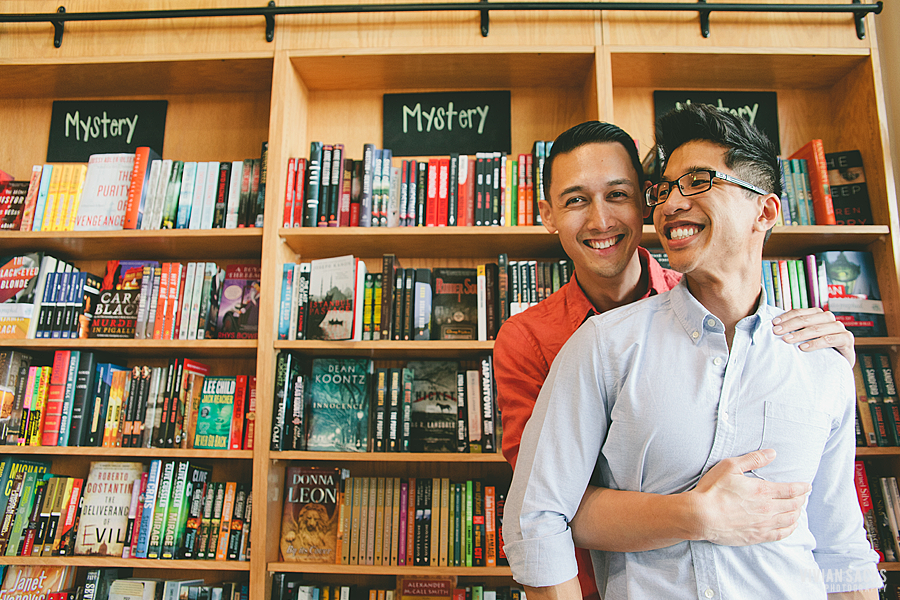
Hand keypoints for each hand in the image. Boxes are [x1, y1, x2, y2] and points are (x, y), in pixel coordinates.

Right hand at [687, 449, 809, 545]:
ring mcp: (763, 524)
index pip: (791, 490)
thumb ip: (753, 459)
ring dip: (797, 513)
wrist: (701, 516)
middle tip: (803, 495)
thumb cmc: (713, 489)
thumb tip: (772, 453)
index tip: (807, 485)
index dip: (802, 487)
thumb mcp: (730, 467)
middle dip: (801, 499)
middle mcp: (768, 509)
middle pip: (793, 505)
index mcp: (763, 491)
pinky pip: (781, 534)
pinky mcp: (757, 536)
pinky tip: (791, 525)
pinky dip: (790, 529)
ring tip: (798, 509)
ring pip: (790, 519)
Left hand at [773, 307, 854, 365]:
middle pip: (807, 319)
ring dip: (800, 334)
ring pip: (818, 328)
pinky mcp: (847, 339)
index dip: (786, 317)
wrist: (840, 363)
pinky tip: (803, 348)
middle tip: (776, 332)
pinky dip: (815, 343)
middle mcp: (830, 319)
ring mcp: (840, 328)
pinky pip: (830, 339)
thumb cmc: (820, 349)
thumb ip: (796, 330)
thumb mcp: (807, 337)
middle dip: (790, 325)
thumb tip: (773, 326)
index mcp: (819, 315)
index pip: (800, 312)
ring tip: (787, 340)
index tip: (773, 323)